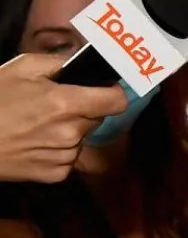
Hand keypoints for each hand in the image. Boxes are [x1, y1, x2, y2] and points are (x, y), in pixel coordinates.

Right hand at [0, 54, 126, 183]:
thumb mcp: (21, 68)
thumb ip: (59, 63)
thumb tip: (83, 63)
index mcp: (65, 103)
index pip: (116, 101)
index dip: (112, 93)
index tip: (103, 91)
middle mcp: (70, 132)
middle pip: (96, 118)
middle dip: (82, 110)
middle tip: (54, 106)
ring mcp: (64, 156)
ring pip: (81, 138)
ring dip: (68, 131)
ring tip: (36, 125)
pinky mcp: (55, 174)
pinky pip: (69, 158)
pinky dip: (57, 151)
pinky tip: (33, 143)